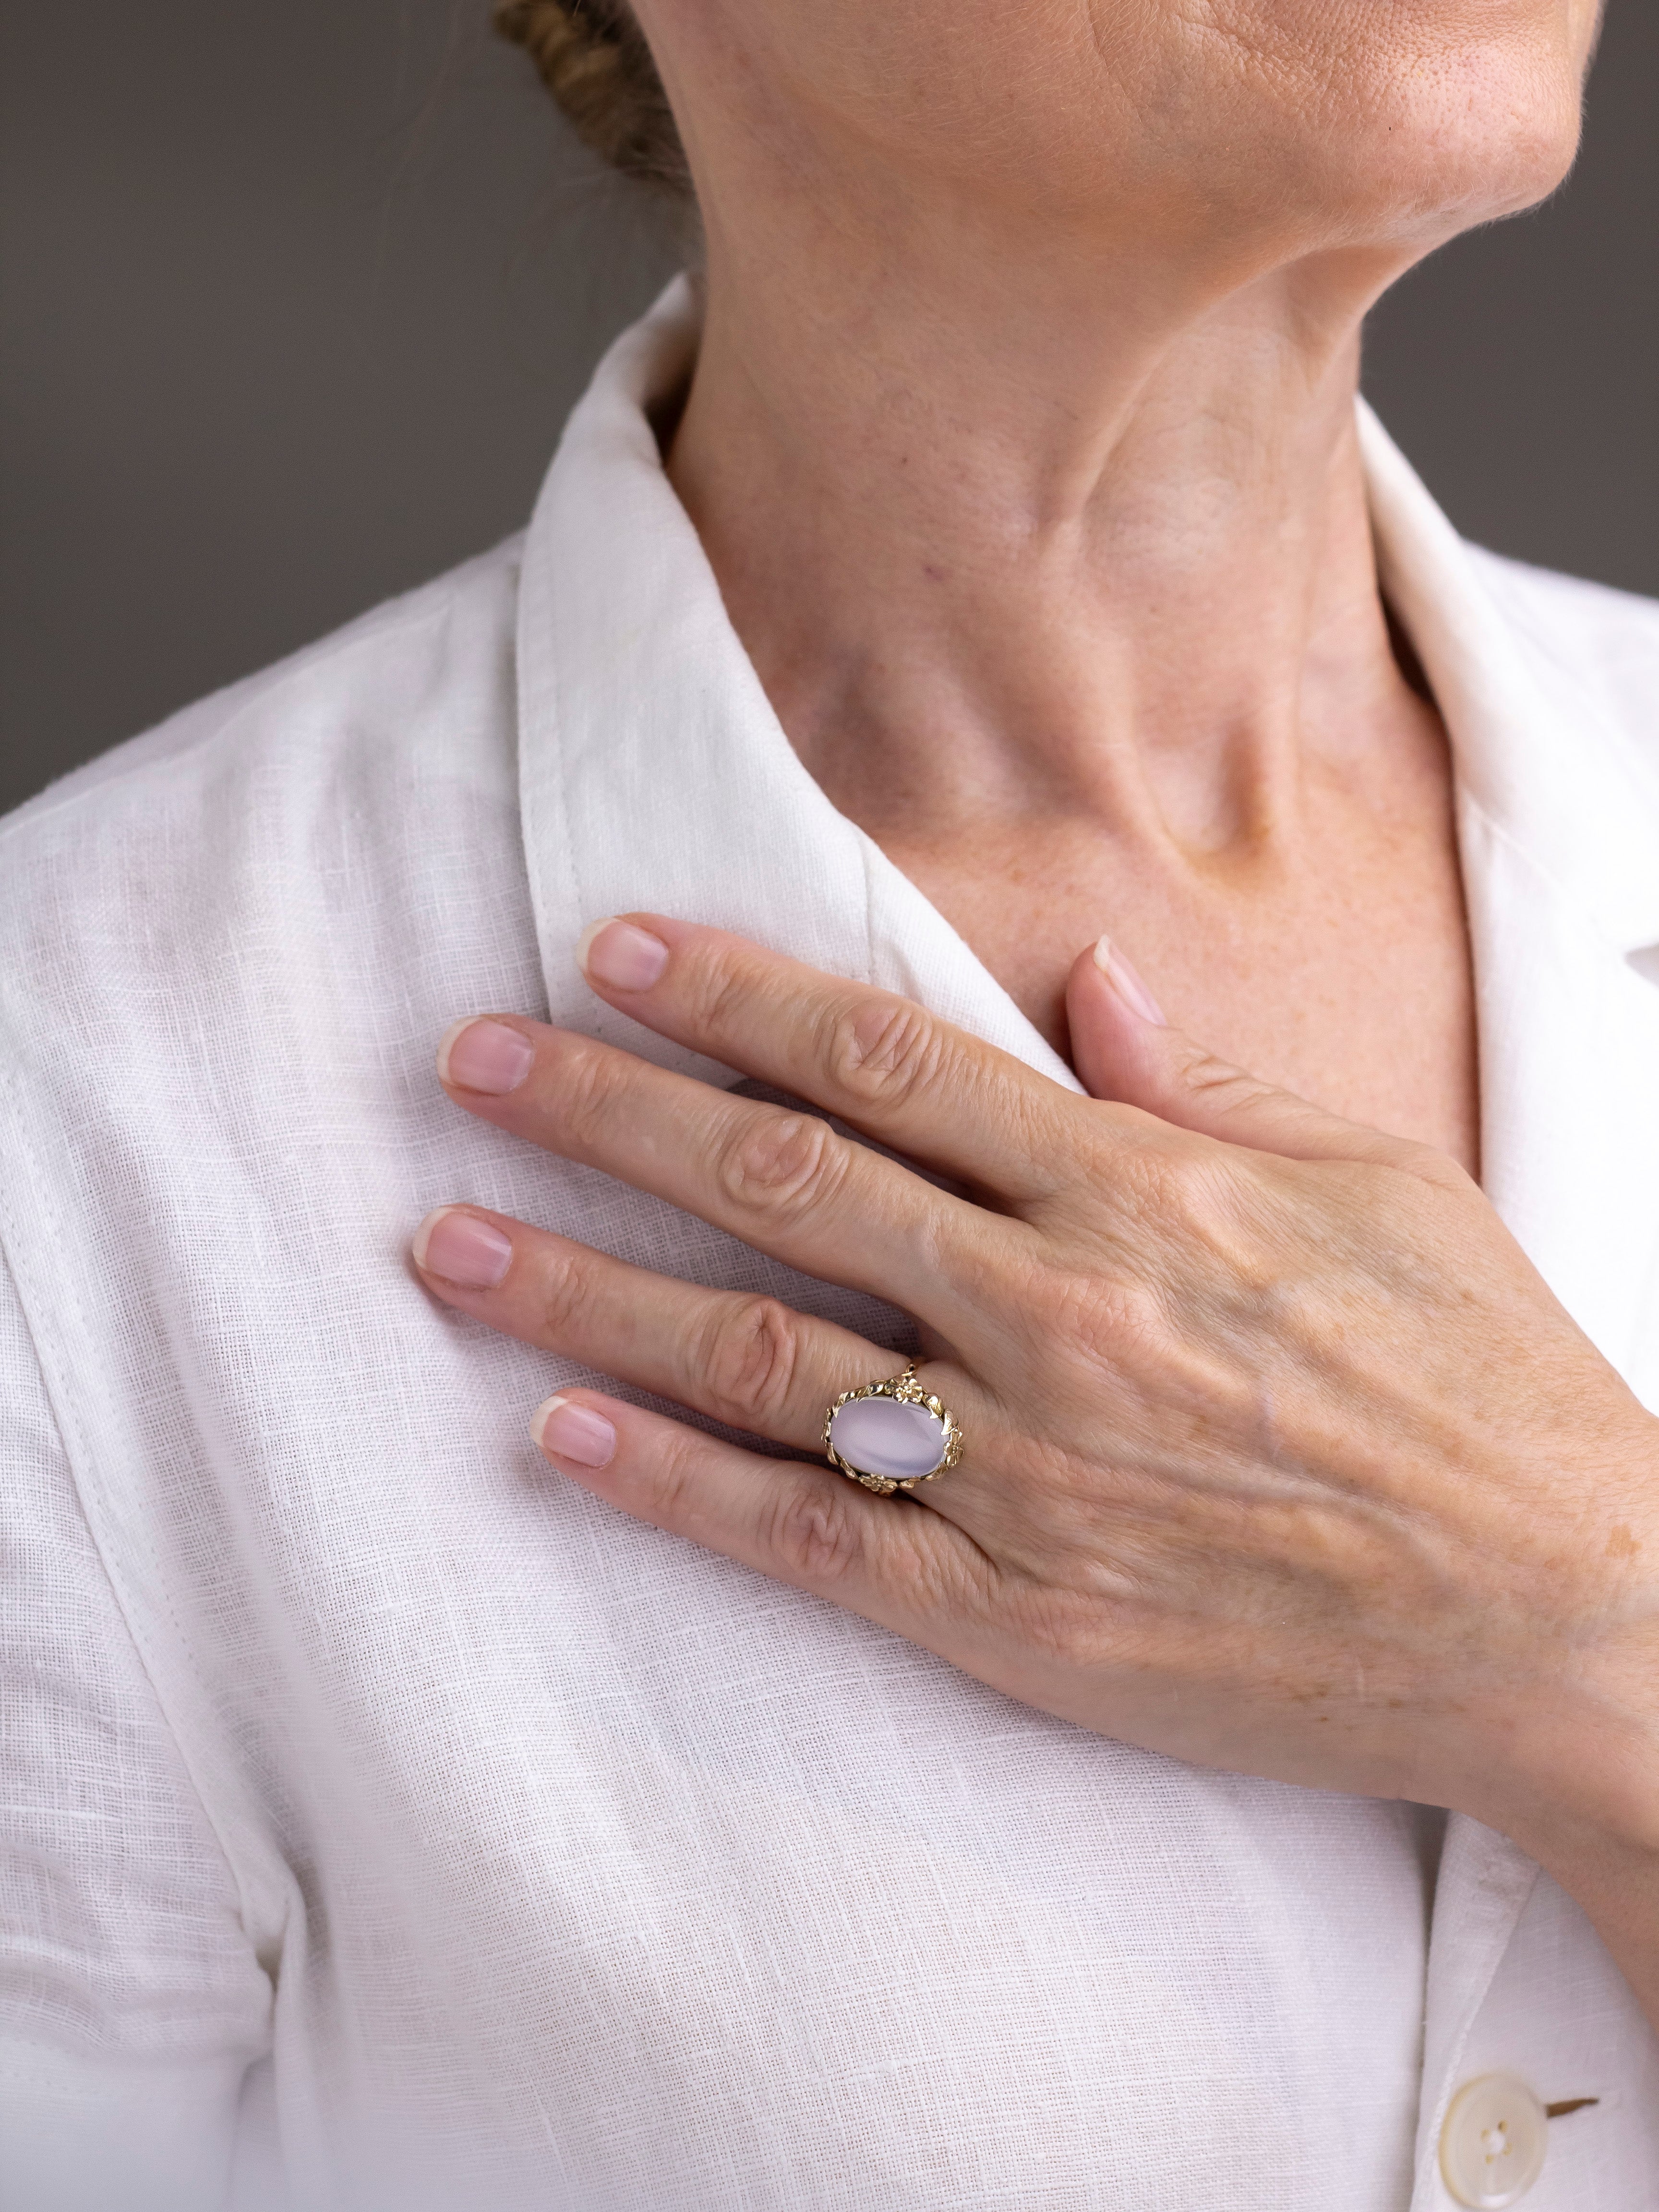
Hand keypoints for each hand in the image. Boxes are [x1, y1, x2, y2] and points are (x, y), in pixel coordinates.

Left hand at [413, 915, 1658, 1876]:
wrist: (1565, 1619)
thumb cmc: (1482, 1389)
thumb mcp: (1382, 1185)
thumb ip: (1213, 1080)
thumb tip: (1083, 978)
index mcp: (1143, 1189)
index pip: (887, 1054)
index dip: (730, 993)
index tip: (610, 950)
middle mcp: (1059, 1310)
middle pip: (781, 1178)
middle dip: (605, 1108)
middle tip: (469, 1060)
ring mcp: (1027, 1467)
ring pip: (754, 1351)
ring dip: (582, 1289)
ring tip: (446, 1244)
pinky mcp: (1015, 1613)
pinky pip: (805, 1536)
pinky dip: (669, 1483)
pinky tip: (555, 1438)